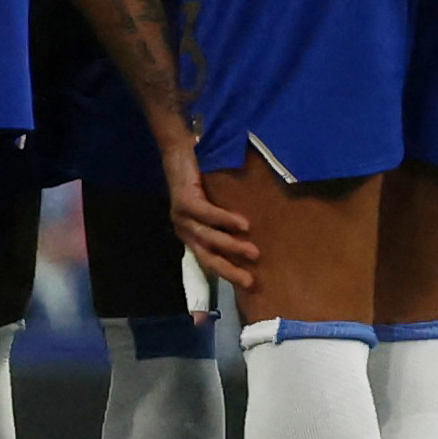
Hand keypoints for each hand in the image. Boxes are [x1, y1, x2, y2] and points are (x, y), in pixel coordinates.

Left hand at [158, 128, 256, 286]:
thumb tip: (256, 236)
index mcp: (191, 236)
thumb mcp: (214, 207)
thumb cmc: (201, 181)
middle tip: (251, 282)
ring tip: (254, 253)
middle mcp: (184, 230)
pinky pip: (206, 214)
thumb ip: (226, 223)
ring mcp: (181, 217)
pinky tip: (243, 225)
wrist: (180, 152)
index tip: (249, 286)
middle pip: (207, 257)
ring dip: (232, 246)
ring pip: (208, 238)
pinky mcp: (183, 201)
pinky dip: (225, 220)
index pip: (209, 262)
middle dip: (229, 271)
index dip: (227, 274)